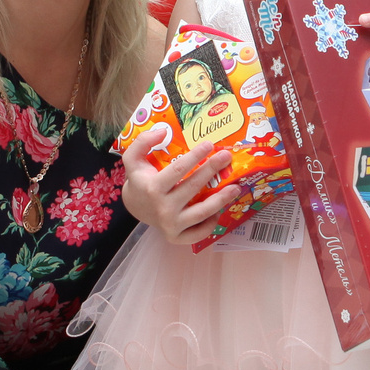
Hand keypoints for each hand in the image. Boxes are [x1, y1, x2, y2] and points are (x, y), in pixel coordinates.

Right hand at [120, 123, 237, 247]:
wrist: (134, 207)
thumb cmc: (139, 180)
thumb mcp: (133, 159)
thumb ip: (142, 142)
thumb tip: (163, 132)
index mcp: (152, 188)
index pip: (178, 169)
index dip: (195, 156)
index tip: (209, 144)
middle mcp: (162, 208)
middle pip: (193, 187)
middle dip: (212, 170)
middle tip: (227, 157)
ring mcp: (170, 225)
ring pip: (201, 212)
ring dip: (221, 199)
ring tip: (236, 187)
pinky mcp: (176, 237)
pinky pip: (198, 233)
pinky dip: (211, 223)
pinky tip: (219, 210)